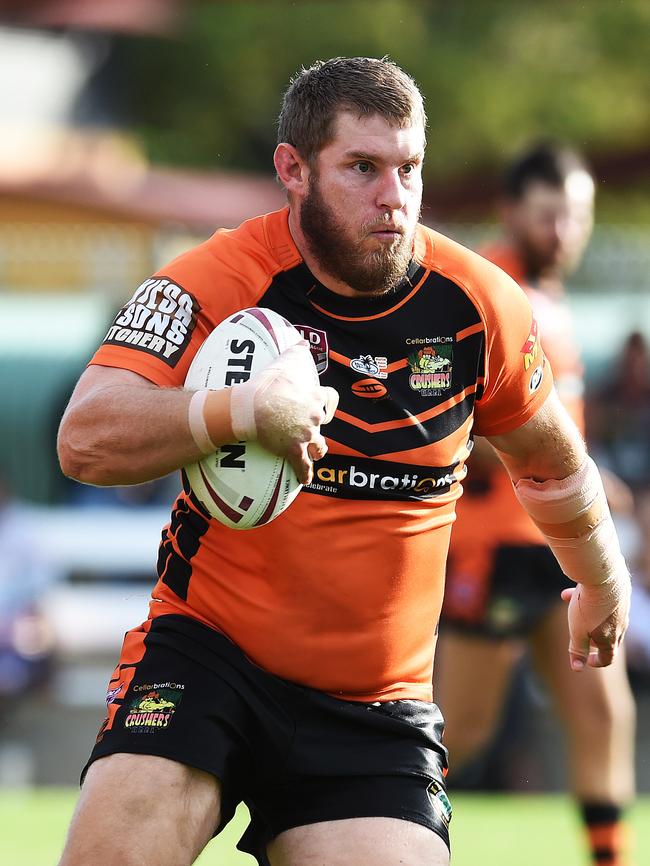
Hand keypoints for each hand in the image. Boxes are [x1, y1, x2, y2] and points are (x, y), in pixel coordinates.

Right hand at [230, 341, 338, 483]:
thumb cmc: (267, 383)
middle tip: (307, 428)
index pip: (331, 399)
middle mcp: (314, 416)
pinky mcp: (294, 450)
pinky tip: (305, 478)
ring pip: (319, 446)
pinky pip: (303, 465)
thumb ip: (297, 349)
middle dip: (317, 426)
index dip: (328, 404)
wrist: (252, 406)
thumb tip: (302, 339)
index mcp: (314, 397)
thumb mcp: (285, 361)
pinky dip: (304, 473)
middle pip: (322, 423)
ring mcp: (305, 434)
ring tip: (313, 451)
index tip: (325, 407)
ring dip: (317, 449)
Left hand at [561, 569, 630, 670]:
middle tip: (582, 635)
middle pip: (609, 638)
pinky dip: (587, 599)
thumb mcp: (578, 632)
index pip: (609, 658)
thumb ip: (578, 650)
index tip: (588, 660)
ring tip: (569, 607)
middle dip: (593, 639)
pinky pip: (603, 600)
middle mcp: (621, 625)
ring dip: (587, 616)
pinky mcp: (619, 592)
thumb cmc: (589, 607)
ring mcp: (622, 608)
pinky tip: (569, 592)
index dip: (597, 662)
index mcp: (612, 639)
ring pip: (604, 616)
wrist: (603, 575)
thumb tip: (577, 668)